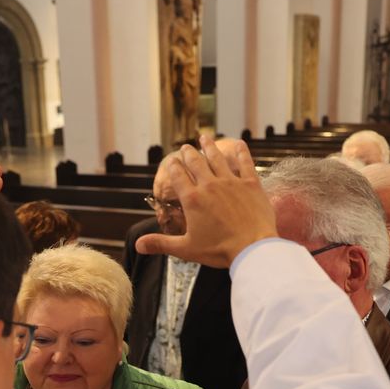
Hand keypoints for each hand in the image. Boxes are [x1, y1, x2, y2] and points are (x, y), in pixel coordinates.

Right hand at [134, 136, 276, 267]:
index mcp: (192, 199)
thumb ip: (161, 243)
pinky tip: (239, 143)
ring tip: (204, 138)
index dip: (173, 167)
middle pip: (195, 162)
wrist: (251, 247)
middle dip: (188, 153)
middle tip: (185, 147)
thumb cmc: (219, 250)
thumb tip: (138, 245)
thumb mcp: (186, 248)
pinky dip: (242, 152)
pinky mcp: (250, 183)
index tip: (171, 161)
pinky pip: (245, 162)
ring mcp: (231, 182)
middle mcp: (209, 185)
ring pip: (217, 158)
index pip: (178, 176)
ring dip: (209, 146)